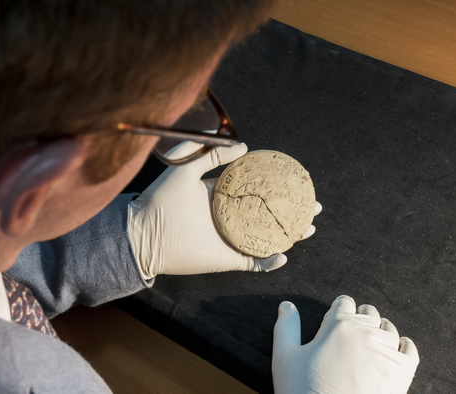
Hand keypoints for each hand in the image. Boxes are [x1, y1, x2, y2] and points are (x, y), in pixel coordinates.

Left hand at [128, 142, 321, 279]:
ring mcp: (230, 238)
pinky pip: (254, 262)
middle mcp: (229, 217)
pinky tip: (284, 254)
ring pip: (268, 236)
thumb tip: (243, 147)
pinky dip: (269, 262)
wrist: (143, 233)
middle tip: (313, 203)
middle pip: (268, 213)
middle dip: (292, 209)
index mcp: (221, 196)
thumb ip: (210, 154)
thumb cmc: (159, 199)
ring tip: (309, 227)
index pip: (255, 189)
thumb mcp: (184, 166)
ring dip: (290, 234)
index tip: (294, 179)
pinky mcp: (226, 259)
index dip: (275, 184)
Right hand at [273, 296, 418, 393]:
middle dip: (359, 318)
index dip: (338, 310)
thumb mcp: (285, 357)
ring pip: (388, 328)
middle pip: (368, 312)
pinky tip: (397, 349)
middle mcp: (366, 332)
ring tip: (369, 343)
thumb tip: (287, 305)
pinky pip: (410, 350)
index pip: (344, 303)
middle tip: (350, 334)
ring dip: (379, 330)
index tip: (335, 320)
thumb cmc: (304, 391)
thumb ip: (286, 327)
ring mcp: (387, 351)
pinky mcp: (402, 371)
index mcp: (338, 325)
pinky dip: (404, 346)